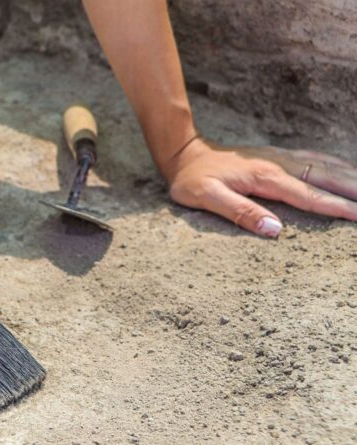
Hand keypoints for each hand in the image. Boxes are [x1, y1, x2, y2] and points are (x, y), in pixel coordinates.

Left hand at [165, 138, 356, 236]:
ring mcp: (280, 158)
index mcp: (266, 177)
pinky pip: (315, 159)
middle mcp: (279, 164)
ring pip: (325, 166)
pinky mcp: (277, 156)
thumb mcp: (205, 198)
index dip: (337, 208)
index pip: (309, 196)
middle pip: (326, 178)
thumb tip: (274, 229)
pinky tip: (348, 171)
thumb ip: (239, 212)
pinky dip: (337, 165)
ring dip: (351, 176)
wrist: (185, 153)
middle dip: (355, 190)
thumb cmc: (192, 179)